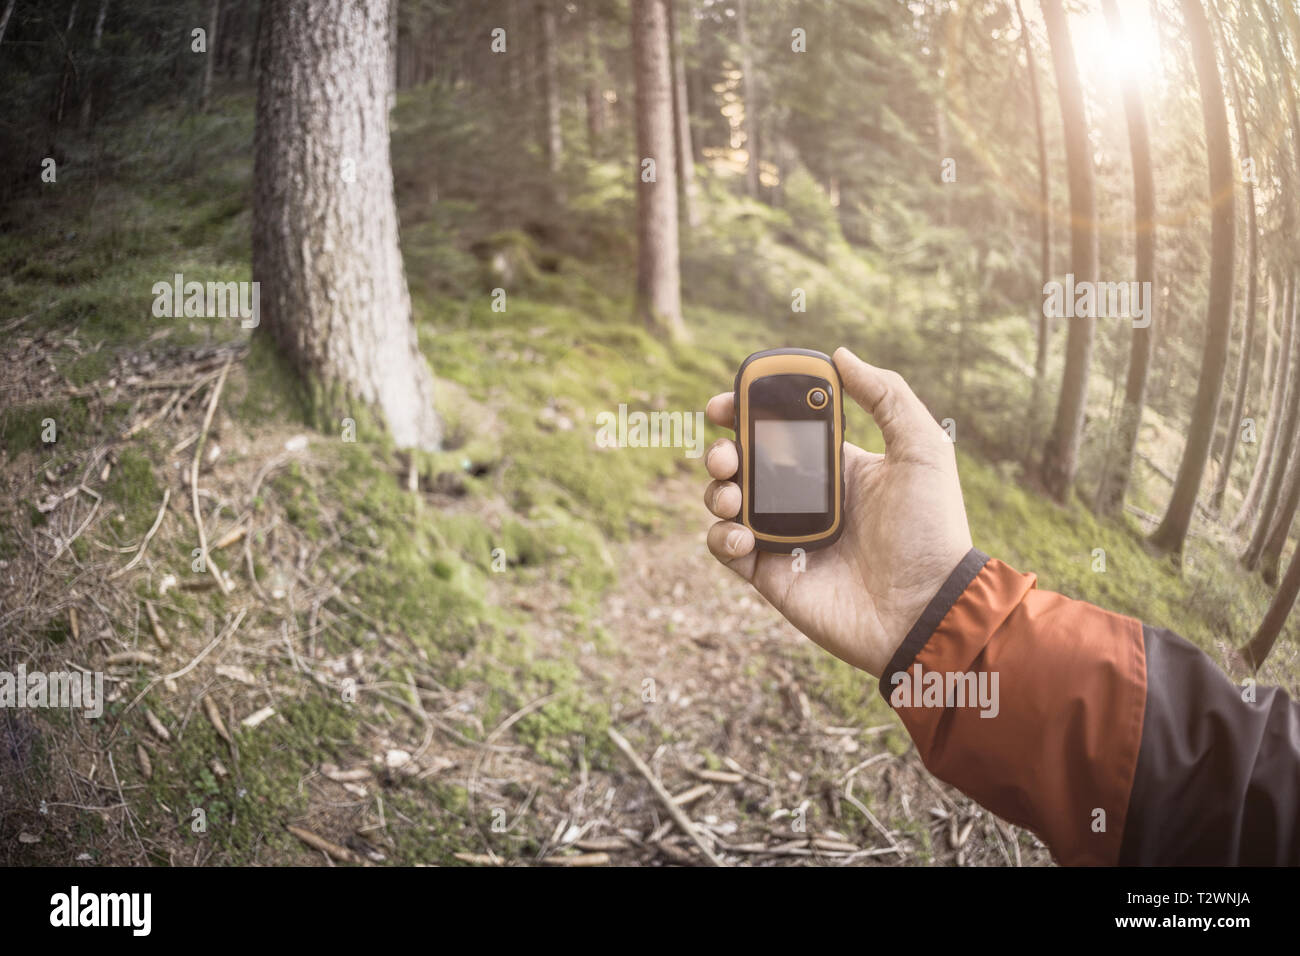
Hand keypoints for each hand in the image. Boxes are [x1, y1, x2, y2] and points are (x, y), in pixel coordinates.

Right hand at [702, 347, 971, 677]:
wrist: (926, 610)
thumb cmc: (931, 530)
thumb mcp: (922, 449)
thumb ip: (886, 395)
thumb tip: (840, 355)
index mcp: (836, 467)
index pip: (779, 430)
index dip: (747, 412)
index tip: (727, 402)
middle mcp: (805, 499)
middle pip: (743, 463)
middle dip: (721, 450)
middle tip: (725, 453)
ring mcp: (784, 538)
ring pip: (726, 501)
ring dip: (716, 489)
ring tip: (733, 494)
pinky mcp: (770, 576)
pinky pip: (725, 548)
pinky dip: (720, 535)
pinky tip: (742, 533)